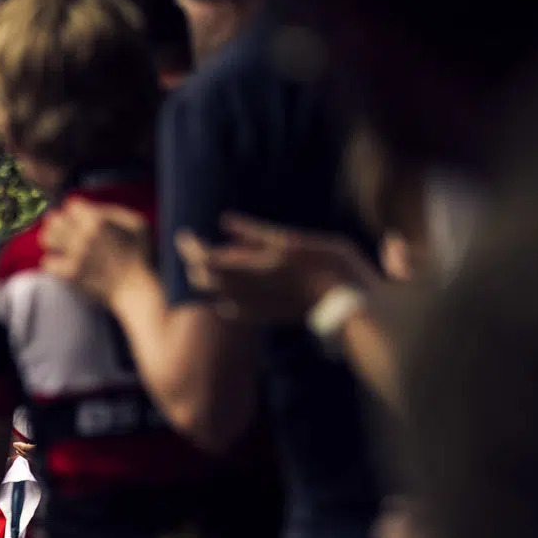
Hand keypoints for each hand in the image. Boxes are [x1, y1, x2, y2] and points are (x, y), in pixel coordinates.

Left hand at [39, 200, 153, 302]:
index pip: (71, 205)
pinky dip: (52, 262)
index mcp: (99, 221)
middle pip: (54, 219)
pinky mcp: (69, 273)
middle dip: (59, 222)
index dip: (75, 211)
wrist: (135, 288)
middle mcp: (83, 235)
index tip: (78, 219)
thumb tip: (92, 207)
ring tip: (58, 245)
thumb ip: (114, 210)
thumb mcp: (136, 224)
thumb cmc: (140, 255)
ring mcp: (75, 255)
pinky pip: (47, 262)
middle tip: (65, 230)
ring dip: (51, 240)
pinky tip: (59, 263)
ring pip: (46, 238)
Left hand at [176, 215, 372, 322]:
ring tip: (208, 266)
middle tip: (193, 246)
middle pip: (205, 278)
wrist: (352, 304)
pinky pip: (235, 312)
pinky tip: (225, 300)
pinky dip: (225, 301)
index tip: (185, 235)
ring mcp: (258, 305)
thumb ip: (256, 232)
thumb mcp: (293, 240)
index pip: (205, 258)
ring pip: (217, 294)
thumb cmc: (331, 263)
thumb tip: (224, 221)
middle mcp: (250, 289)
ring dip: (208, 280)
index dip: (190, 247)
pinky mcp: (269, 317)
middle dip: (195, 262)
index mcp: (253, 266)